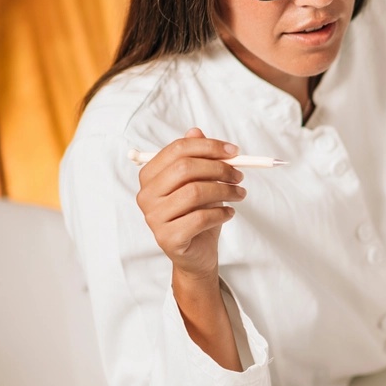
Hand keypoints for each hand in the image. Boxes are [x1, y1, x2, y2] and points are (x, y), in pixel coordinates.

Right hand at [135, 128, 244, 281]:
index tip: (235, 152)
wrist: (196, 253)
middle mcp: (146, 195)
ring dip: (225, 191)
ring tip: (240, 194)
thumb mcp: (199, 183)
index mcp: (150, 176)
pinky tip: (229, 213)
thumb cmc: (197, 214)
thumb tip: (196, 131)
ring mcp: (154, 218)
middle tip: (239, 176)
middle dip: (219, 169)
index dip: (209, 147)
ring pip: (195, 192)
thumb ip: (196, 158)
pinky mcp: (167, 238)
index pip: (178, 150)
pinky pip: (201, 218)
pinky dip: (222, 213)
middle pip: (185, 169)